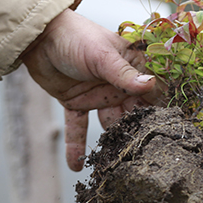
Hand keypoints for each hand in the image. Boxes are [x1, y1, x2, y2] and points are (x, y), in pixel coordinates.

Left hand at [20, 8, 156, 170]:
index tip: (164, 135)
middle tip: (141, 159)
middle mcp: (118, 84)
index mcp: (131, 68)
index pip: (150, 94)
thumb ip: (123, 74)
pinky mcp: (76, 104)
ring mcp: (98, 96)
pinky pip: (79, 128)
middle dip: (136, 134)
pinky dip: (77, 146)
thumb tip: (150, 86)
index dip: (158, 113)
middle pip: (132, 114)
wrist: (38, 36)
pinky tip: (77, 166)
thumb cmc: (75, 36)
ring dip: (110, 144)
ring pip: (108, 125)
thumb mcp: (101, 56)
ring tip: (114, 167)